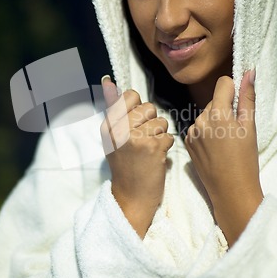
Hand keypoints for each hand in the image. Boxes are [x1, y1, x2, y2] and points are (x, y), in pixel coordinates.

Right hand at [100, 76, 173, 237]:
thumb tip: (108, 81)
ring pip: (161, 121)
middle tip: (144, 140)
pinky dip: (165, 148)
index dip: (139, 108)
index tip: (136, 123)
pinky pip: (168, 136)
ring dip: (160, 135)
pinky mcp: (152, 147)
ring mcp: (135, 138)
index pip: (130, 96)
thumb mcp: (112, 138)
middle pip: (148, 107)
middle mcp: (119, 129)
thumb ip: (114, 110)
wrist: (130, 197)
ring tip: (149, 150)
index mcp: (108, 125)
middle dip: (151, 122)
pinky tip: (156, 158)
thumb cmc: (125, 166)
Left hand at [185, 70, 262, 244]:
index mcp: (218, 114)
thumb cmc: (245, 160)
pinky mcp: (187, 142)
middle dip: (224, 109)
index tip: (239, 103)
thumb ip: (247, 97)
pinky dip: (205, 132)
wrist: (230, 190)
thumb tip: (249, 72)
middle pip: (214, 101)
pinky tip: (214, 148)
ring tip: (224, 142)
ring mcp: (192, 131)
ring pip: (205, 115)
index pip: (223, 84)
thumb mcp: (249, 127)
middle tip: (234, 131)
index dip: (233, 90)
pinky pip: (197, 128)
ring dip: (214, 121)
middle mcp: (201, 120)